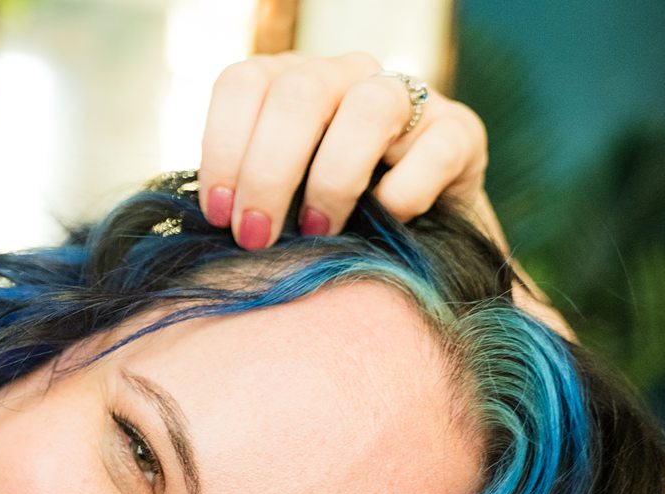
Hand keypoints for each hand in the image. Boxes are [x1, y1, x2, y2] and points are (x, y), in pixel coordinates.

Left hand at [198, 52, 488, 248]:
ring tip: (317, 231)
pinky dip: (403, 192)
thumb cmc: (322, 225)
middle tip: (256, 237)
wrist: (411, 245)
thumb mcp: (271, 205)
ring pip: (367, 107)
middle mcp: (344, 76)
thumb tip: (205, 225)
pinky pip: (432, 148)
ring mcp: (405, 96)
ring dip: (333, 179)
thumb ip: (239, 199)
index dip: (223, 148)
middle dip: (268, 172)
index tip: (219, 215)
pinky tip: (387, 221)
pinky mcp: (459, 131)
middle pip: (298, 94)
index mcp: (287, 84)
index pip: (243, 83)